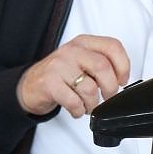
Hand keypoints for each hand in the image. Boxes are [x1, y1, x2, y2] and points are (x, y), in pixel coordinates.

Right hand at [16, 34, 130, 117]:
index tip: (122, 80)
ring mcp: (59, 66)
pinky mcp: (49, 83)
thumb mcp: (80, 61)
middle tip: (107, 96)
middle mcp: (71, 51)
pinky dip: (79, 110)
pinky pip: (73, 101)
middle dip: (110, 88)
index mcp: (83, 43)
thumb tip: (121, 79)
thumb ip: (100, 63)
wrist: (29, 85)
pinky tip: (76, 109)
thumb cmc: (59, 75)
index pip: (112, 46)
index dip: (123, 65)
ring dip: (93, 103)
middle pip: (103, 67)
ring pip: (89, 88)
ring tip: (88, 105)